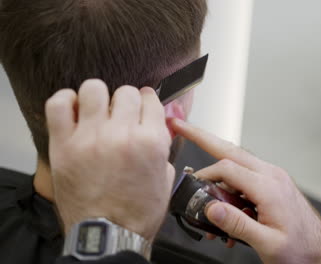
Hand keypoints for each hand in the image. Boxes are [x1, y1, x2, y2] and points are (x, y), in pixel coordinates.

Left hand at [46, 79, 174, 240]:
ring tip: (97, 110)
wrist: (109, 234)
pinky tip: (74, 109)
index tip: (143, 102)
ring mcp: (90, 137)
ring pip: (94, 90)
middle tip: (122, 112)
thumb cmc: (137, 212)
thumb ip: (161, 148)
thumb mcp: (165, 178)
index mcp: (150, 141)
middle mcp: (122, 134)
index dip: (147, 100)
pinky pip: (59, 104)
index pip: (150, 100)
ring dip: (99, 97)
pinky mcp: (64, 144)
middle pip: (125, 93)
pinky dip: (66, 101)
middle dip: (127, 100)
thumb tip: (157, 128)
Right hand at [170, 119, 320, 263]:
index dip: (205, 176)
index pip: (227, 168)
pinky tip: (226, 213)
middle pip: (230, 150)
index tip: (193, 188)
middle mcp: (271, 176)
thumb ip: (237, 225)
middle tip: (182, 126)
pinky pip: (246, 179)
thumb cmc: (302, 249)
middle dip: (204, 137)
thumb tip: (211, 208)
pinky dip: (230, 189)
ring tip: (204, 193)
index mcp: (269, 187)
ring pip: (237, 163)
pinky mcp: (273, 185)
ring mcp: (273, 178)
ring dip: (217, 174)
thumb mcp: (268, 244)